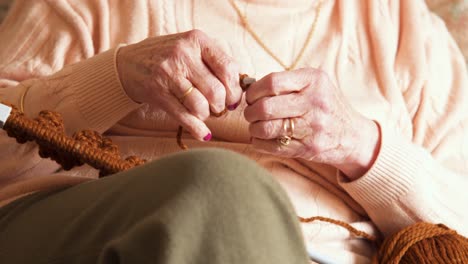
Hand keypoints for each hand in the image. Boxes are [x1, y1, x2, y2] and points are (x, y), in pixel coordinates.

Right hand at [117, 30, 242, 140]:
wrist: (129, 63)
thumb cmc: (168, 58)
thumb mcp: (191, 48)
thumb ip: (215, 62)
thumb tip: (240, 90)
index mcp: (197, 40)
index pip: (228, 68)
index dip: (235, 89)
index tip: (233, 98)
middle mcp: (183, 54)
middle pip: (216, 91)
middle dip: (222, 106)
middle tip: (219, 109)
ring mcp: (168, 73)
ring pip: (201, 105)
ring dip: (207, 115)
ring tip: (204, 113)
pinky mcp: (157, 92)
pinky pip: (184, 116)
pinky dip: (198, 129)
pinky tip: (204, 134)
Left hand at [244, 68, 380, 179]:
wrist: (353, 135)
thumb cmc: (325, 106)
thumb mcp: (315, 84)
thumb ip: (287, 83)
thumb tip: (248, 87)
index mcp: (314, 80)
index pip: (272, 83)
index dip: (254, 91)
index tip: (250, 96)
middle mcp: (314, 103)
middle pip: (266, 107)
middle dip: (250, 112)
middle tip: (250, 114)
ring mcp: (313, 127)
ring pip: (266, 129)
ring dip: (254, 129)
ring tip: (255, 127)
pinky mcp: (309, 148)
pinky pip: (273, 147)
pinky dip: (259, 143)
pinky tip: (261, 139)